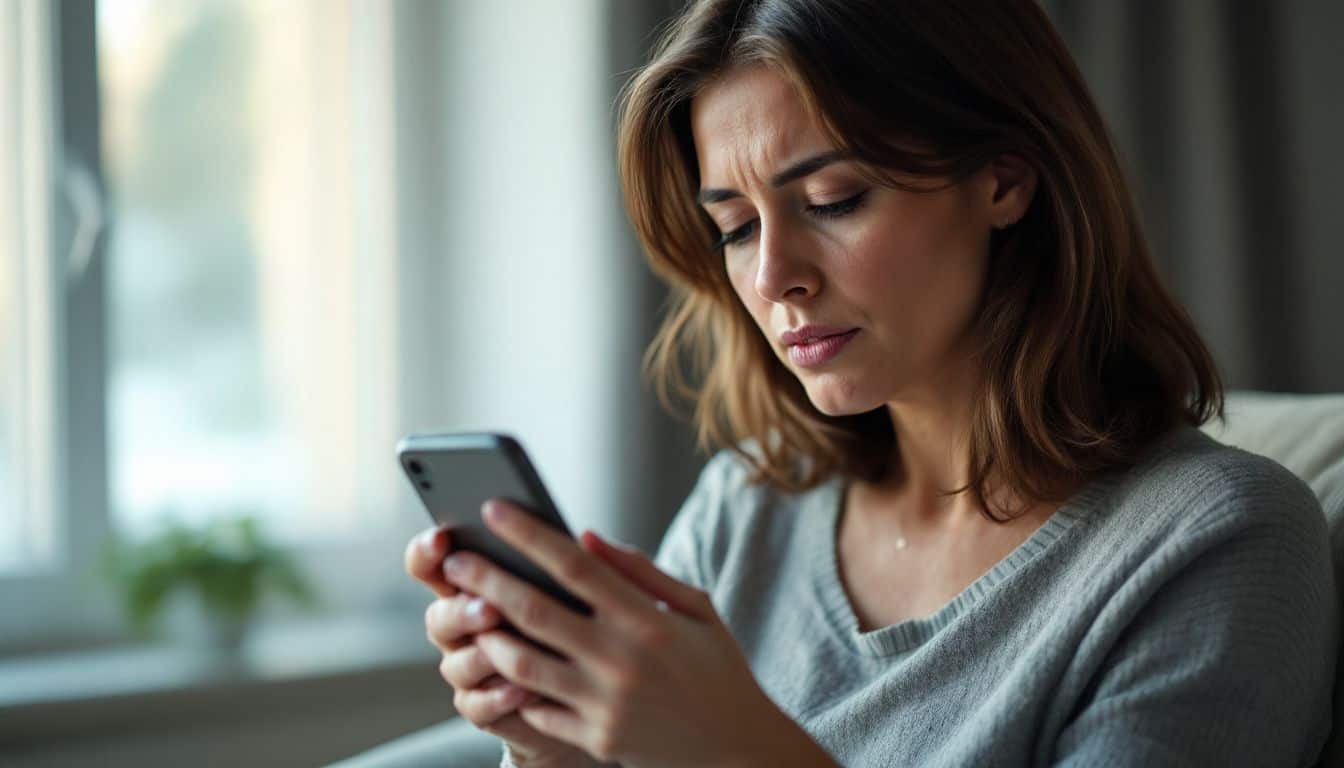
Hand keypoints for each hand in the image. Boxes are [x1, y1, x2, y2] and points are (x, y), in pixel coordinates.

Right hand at [405, 526, 593, 766]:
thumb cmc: (574, 623)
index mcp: (472, 586)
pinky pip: (476, 705)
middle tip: (489, 607)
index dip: (427, 552)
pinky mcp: (481, 707)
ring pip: (455, 664)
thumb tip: (585, 539)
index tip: (441, 538)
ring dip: (478, 657)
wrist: (582, 688)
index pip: (431, 565)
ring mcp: (467, 668)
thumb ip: (570, 564)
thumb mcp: (573, 589)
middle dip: (460, 611)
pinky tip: (521, 690)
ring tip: (505, 652)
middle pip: (438, 617)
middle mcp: (460, 627)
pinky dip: (496, 698)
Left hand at [437, 499, 817, 766]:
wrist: (737, 748)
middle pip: (535, 611)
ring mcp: (604, 704)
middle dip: (486, 581)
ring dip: (488, 636)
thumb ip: (641, 572)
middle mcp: (621, 661)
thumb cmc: (717, 668)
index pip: (575, 565)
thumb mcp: (696, 609)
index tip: (493, 509)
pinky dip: (513, 687)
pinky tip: (497, 664)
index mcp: (647, 621)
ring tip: (469, 615)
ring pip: (523, 664)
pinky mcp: (595, 739)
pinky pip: (538, 709)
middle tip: (454, 562)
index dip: (529, 534)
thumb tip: (584, 537)